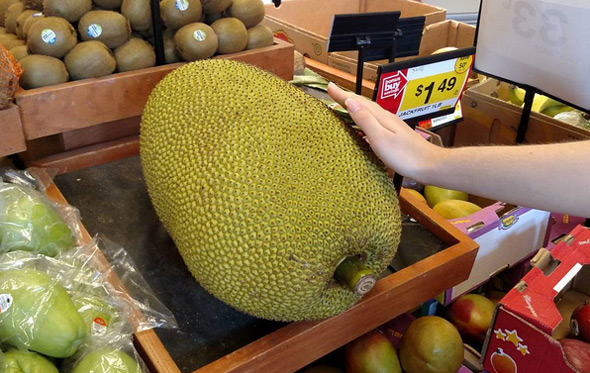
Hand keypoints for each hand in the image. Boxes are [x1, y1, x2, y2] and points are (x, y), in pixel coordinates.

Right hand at [327, 82, 441, 181]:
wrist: (430, 165)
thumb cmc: (405, 156)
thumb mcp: (380, 138)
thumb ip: (365, 120)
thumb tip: (351, 102)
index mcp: (381, 117)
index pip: (357, 102)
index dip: (342, 95)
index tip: (329, 86)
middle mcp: (386, 118)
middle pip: (363, 104)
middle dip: (347, 97)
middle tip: (332, 92)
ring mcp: (391, 126)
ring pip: (369, 112)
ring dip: (355, 107)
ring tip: (343, 105)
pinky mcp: (394, 135)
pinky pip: (374, 122)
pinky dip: (363, 119)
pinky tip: (363, 125)